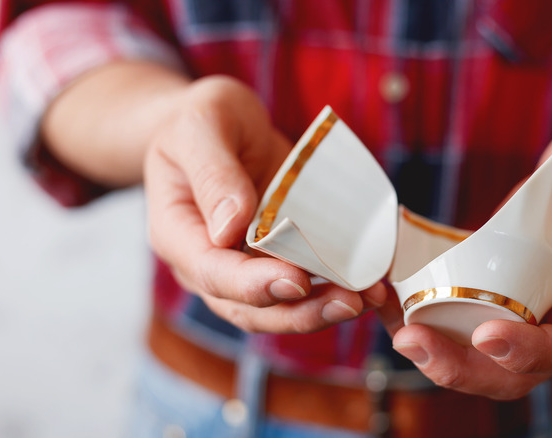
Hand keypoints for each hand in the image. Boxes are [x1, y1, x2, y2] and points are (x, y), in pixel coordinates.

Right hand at [144, 76, 385, 332]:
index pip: (211, 272)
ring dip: (324, 308)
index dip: (252, 285)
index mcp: (178, 233)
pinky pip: (306, 284)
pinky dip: (337, 287)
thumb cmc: (200, 119)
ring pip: (281, 306)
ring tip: (370, 298)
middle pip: (250, 307)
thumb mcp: (201, 125)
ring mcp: (245, 265)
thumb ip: (213, 172)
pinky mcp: (278, 258)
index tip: (296, 281)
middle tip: (349, 302)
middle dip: (300, 311)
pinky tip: (373, 283)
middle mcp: (209, 262)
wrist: (219, 126)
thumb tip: (231, 228)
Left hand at [382, 119, 551, 399]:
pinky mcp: (486, 293)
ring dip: (428, 350)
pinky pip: (450, 317)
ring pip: (471, 354)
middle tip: (411, 342)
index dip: (528, 353)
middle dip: (458, 367)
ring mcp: (516, 311)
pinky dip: (415, 313)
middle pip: (507, 371)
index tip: (488, 336)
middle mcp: (551, 321)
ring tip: (387, 327)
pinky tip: (383, 295)